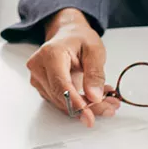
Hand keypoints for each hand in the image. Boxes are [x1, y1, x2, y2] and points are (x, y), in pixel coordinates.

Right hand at [25, 8, 119, 127]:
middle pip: (61, 97)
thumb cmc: (78, 39)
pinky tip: (94, 99)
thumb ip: (95, 73)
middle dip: (87, 106)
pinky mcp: (42, 86)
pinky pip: (60, 101)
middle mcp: (39, 67)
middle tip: (110, 107)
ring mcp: (38, 78)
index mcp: (51, 54)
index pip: (60, 84)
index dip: (75, 102)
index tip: (89, 115)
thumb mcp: (94, 50)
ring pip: (61, 103)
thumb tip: (94, 96)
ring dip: (84, 106)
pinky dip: (78, 103)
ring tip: (107, 102)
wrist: (66, 34)